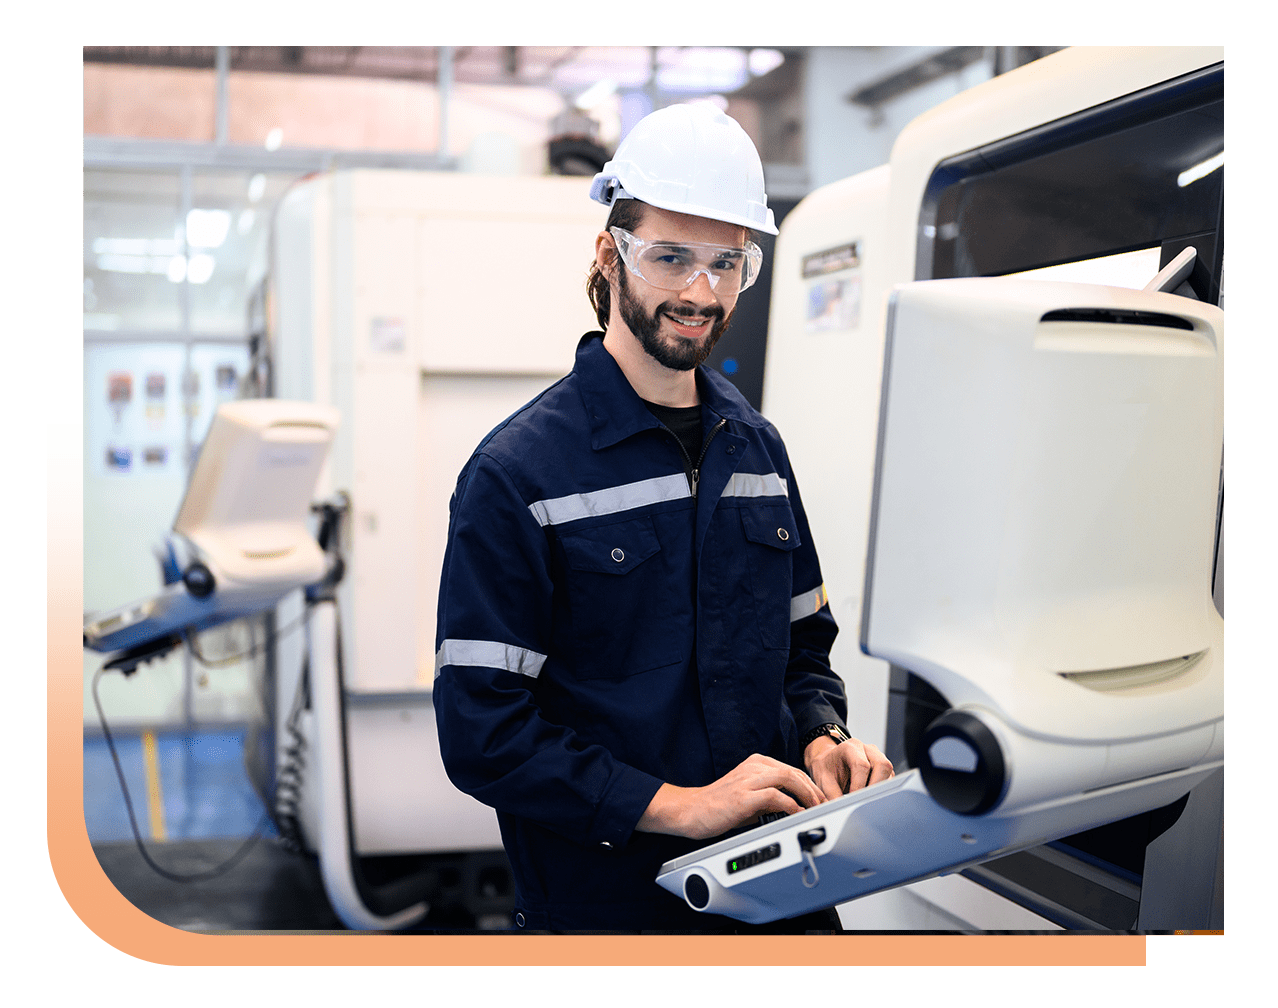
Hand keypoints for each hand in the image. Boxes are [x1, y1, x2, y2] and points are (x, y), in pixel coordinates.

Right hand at [636, 753, 826, 839]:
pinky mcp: (743, 796)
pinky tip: (797, 814)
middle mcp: (753, 767)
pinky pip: (775, 796)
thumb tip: (794, 806)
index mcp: (755, 763)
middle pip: (794, 772)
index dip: (809, 784)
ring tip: (815, 809)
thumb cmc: (717, 806)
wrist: (691, 811)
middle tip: (823, 805)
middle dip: (813, 789)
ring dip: (806, 795)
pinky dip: (791, 805)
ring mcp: (748, 780)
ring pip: (788, 779)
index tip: (819, 798)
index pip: (791, 769)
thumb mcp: (748, 796)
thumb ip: (769, 796)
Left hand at [804, 734, 893, 800]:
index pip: (861, 765)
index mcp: (850, 747)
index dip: (859, 785)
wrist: (829, 762)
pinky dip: (882, 790)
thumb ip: (831, 794)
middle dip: (875, 787)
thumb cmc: (826, 768)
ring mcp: (878, 757)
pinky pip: (890, 779)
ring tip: (866, 799)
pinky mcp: (883, 767)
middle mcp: (867, 749)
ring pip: (889, 773)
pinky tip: (870, 796)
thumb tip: (839, 807)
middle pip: (882, 765)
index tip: (853, 799)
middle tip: (864, 801)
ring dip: (880, 789)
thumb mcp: (823, 780)